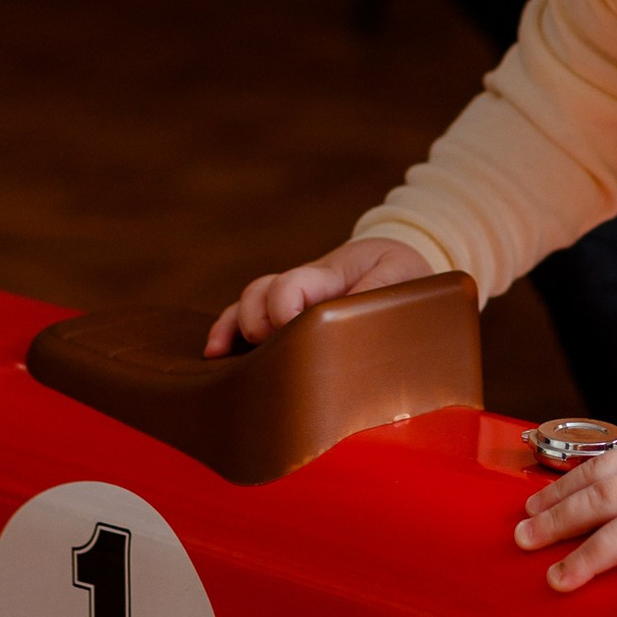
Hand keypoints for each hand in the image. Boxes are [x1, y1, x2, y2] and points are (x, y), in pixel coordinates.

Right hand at [206, 235, 428, 358]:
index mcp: (330, 275)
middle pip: (260, 295)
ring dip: (236, 329)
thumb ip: (376, 294)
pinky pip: (247, 315)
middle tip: (274, 353)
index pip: (292, 285)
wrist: (399, 258)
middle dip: (258, 324)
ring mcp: (290, 298)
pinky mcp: (286, 312)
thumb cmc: (401, 273)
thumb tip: (356, 322)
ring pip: (248, 304)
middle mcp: (302, 285)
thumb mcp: (400, 278)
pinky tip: (215, 354)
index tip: (293, 332)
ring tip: (226, 358)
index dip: (284, 309)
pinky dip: (227, 331)